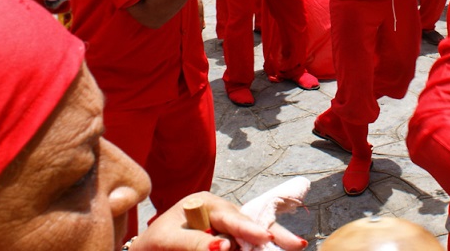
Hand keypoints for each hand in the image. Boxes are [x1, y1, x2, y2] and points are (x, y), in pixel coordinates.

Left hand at [134, 191, 303, 250]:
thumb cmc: (154, 244)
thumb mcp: (167, 240)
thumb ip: (193, 242)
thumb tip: (225, 246)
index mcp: (205, 203)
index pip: (230, 216)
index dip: (248, 229)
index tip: (264, 237)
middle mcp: (219, 212)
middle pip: (249, 224)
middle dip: (271, 234)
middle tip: (296, 244)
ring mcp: (224, 228)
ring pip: (251, 236)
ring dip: (268, 244)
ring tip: (294, 246)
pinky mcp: (227, 241)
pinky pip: (244, 243)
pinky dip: (255, 245)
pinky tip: (274, 247)